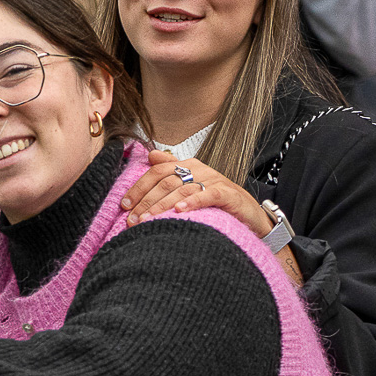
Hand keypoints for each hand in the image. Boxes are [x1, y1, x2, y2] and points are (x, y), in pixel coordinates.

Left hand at [121, 152, 273, 234]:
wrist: (250, 214)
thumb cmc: (217, 202)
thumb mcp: (192, 186)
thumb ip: (171, 171)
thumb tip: (150, 155)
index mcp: (188, 166)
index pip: (157, 171)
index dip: (138, 187)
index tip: (124, 205)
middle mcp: (200, 170)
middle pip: (166, 181)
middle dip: (145, 201)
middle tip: (131, 220)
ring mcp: (215, 180)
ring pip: (181, 189)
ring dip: (161, 206)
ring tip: (146, 220)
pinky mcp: (228, 194)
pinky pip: (207, 195)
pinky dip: (192, 202)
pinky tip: (179, 211)